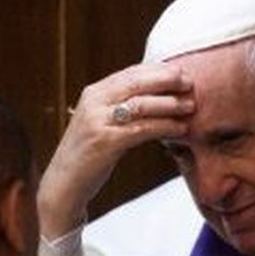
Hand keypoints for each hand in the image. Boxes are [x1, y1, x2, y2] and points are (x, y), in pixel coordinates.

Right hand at [38, 62, 193, 238]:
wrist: (63, 185)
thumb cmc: (87, 155)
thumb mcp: (99, 123)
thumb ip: (118, 106)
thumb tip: (154, 95)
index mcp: (93, 93)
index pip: (130, 73)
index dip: (157, 70)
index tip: (180, 72)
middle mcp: (93, 103)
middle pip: (136, 82)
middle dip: (166, 80)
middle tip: (190, 83)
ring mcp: (97, 122)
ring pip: (141, 104)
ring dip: (170, 104)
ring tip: (191, 106)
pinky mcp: (105, 142)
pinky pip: (142, 129)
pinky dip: (164, 126)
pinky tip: (180, 128)